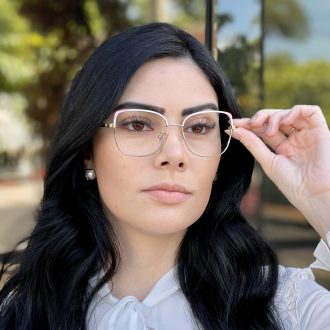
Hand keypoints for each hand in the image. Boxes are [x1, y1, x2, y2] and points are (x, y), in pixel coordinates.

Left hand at [232, 105, 329, 240]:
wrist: (313, 194)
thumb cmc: (292, 184)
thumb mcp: (268, 162)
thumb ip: (253, 144)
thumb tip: (236, 131)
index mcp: (282, 148)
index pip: (263, 130)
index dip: (249, 125)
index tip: (234, 124)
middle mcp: (294, 139)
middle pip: (274, 119)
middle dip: (260, 118)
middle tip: (250, 124)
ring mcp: (306, 134)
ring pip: (289, 113)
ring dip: (275, 116)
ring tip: (269, 129)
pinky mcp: (320, 131)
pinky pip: (311, 111)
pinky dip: (295, 111)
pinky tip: (285, 120)